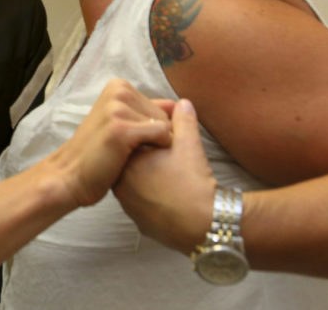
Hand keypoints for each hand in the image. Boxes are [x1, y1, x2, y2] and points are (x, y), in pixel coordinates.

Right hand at [47, 78, 172, 207]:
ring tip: (127, 154)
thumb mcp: (119, 122)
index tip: (130, 140)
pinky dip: (155, 150)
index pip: (160, 106)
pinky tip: (131, 158)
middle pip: (164, 115)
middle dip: (153, 137)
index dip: (151, 129)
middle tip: (127, 149)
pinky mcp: (122, 128)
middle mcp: (118, 91)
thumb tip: (179, 104)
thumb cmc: (98, 153)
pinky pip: (162, 135)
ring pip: (164, 125)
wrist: (70, 176)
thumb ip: (146, 111)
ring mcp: (118, 108)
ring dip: (152, 146)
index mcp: (118, 86)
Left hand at [113, 98, 216, 253]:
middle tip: (169, 156)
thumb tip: (183, 103)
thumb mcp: (189, 143)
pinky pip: (143, 206)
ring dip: (150, 179)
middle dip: (147, 159)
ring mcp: (130, 208)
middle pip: (131, 165)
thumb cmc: (193, 182)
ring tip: (173, 175)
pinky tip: (171, 194)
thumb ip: (183, 120)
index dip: (149, 138)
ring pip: (136, 186)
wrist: (205, 224)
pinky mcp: (141, 224)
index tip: (165, 139)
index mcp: (128, 163)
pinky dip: (154, 198)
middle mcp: (122, 187)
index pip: (131, 144)